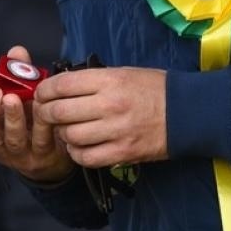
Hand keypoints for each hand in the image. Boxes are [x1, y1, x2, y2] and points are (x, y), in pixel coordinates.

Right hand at [0, 46, 75, 183]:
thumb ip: (17, 72)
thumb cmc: (33, 116)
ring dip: (11, 118)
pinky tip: (41, 105)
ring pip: (12, 141)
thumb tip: (16, 53)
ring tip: (13, 98)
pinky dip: (40, 121)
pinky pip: (41, 139)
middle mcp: (0, 145)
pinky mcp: (45, 154)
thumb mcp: (22, 93)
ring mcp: (22, 153)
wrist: (61, 143)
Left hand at [33, 65, 168, 168]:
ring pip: (70, 136)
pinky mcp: (123, 153)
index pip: (62, 85)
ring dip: (63, 134)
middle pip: (60, 112)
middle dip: (46, 113)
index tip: (42, 93)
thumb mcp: (123, 73)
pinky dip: (77, 153)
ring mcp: (116, 131)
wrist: (187, 112)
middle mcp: (110, 105)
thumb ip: (93, 80)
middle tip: (47, 113)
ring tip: (67, 130)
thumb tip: (62, 86)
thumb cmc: (154, 89)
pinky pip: (86, 157)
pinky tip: (80, 146)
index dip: (45, 90)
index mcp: (109, 80)